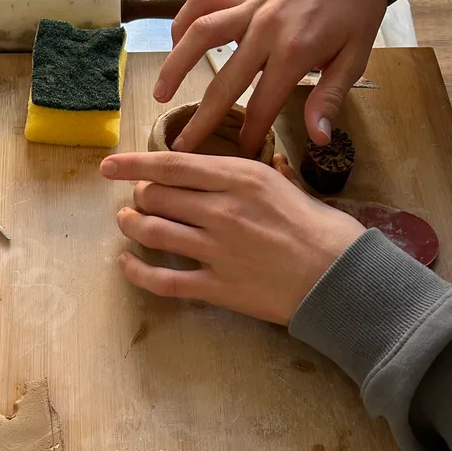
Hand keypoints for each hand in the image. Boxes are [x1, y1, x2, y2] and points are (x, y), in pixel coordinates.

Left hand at [101, 151, 364, 324]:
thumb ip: (245, 176)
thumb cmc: (323, 229)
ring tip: (126, 221)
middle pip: (156, 195)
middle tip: (140, 198)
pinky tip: (126, 262)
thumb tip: (222, 169)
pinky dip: (136, 271)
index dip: (133, 163)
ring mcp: (215, 250)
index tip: (109, 165)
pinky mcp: (216, 286)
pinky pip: (162, 279)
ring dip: (131, 224)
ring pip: (152, 231)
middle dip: (140, 195)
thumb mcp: (284, 183)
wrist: (343, 278)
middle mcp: (221, 209)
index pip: (171, 165)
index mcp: (239, 177)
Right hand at [155, 0, 387, 154]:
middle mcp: (263, 31)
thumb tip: (318, 138)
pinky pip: (202, 1)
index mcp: (293, 53)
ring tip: (160, 95)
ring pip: (199, 36)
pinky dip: (184, 21)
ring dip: (175, 67)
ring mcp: (247, 6)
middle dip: (201, 119)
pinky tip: (176, 43)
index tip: (239, 155)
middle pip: (223, 82)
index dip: (250, 134)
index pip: (263, 106)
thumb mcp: (355, 55)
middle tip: (182, 146)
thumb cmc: (355, 8)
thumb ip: (330, 97)